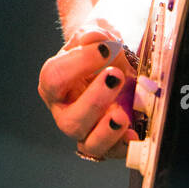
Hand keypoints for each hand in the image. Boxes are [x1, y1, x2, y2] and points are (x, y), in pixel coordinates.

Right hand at [38, 19, 139, 160]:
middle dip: (94, 100)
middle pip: (70, 119)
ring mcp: (87, 130)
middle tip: (116, 76)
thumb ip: (94, 35)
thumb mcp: (96, 36)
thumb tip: (92, 39)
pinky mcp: (108, 142)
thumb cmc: (100, 50)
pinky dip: (125, 145)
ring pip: (89, 144)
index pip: (55, 78)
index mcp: (54, 83)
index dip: (79, 63)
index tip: (106, 47)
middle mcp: (65, 112)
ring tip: (122, 115)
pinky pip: (114, 152)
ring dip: (107, 131)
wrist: (117, 62)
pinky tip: (135, 133)